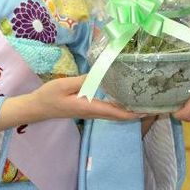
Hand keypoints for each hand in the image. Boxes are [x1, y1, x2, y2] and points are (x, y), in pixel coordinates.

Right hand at [0, 75, 140, 131]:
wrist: (37, 107)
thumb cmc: (49, 96)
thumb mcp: (64, 85)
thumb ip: (84, 80)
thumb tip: (102, 74)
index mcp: (89, 107)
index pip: (115, 112)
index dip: (133, 113)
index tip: (148, 110)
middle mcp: (93, 112)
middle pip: (119, 115)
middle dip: (136, 112)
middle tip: (153, 103)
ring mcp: (91, 112)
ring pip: (114, 113)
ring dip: (129, 109)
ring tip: (144, 100)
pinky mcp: (88, 108)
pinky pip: (108, 110)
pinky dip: (120, 106)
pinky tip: (126, 98)